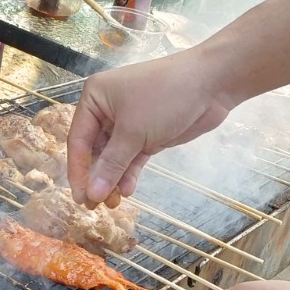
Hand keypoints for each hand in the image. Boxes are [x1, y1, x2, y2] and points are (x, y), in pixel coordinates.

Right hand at [67, 48, 238, 206]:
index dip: (78, 170)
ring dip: (113, 179)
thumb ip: (112, 164)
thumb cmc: (164, 97)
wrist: (211, 83)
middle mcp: (106, 110)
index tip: (79, 197)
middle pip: (94, 151)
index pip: (78, 140)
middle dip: (96, 177)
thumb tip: (92, 194)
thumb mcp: (133, 131)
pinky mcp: (147, 134)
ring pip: (114, 157)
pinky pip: (131, 158)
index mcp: (94, 98)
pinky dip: (129, 173)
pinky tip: (127, 191)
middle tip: (94, 206)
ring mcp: (127, 123)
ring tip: (112, 204)